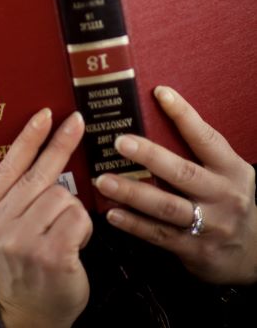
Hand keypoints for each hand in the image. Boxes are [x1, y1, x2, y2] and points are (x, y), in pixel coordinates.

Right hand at [0, 108, 92, 327]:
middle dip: (60, 144)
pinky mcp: (50, 253)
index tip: (44, 114)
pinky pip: (78, 217)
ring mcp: (23, 240)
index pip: (7, 167)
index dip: (28, 138)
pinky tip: (74, 245)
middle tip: (76, 122)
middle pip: (38, 174)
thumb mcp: (6, 230)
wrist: (29, 316)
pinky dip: (84, 228)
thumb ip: (15, 198)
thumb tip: (42, 152)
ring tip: (63, 234)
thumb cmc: (25, 267)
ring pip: (63, 196)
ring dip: (72, 212)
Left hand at [95, 85, 256, 284]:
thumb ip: (198, 150)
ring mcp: (210, 225)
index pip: (206, 138)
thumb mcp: (226, 171)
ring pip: (167, 206)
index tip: (160, 93)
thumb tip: (156, 115)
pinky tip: (112, 213)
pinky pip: (159, 235)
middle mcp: (223, 195)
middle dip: (149, 156)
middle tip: (119, 142)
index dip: (184, 115)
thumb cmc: (228, 198)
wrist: (253, 252)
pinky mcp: (195, 249)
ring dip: (132, 192)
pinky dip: (134, 224)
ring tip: (104, 180)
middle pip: (183, 173)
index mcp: (231, 169)